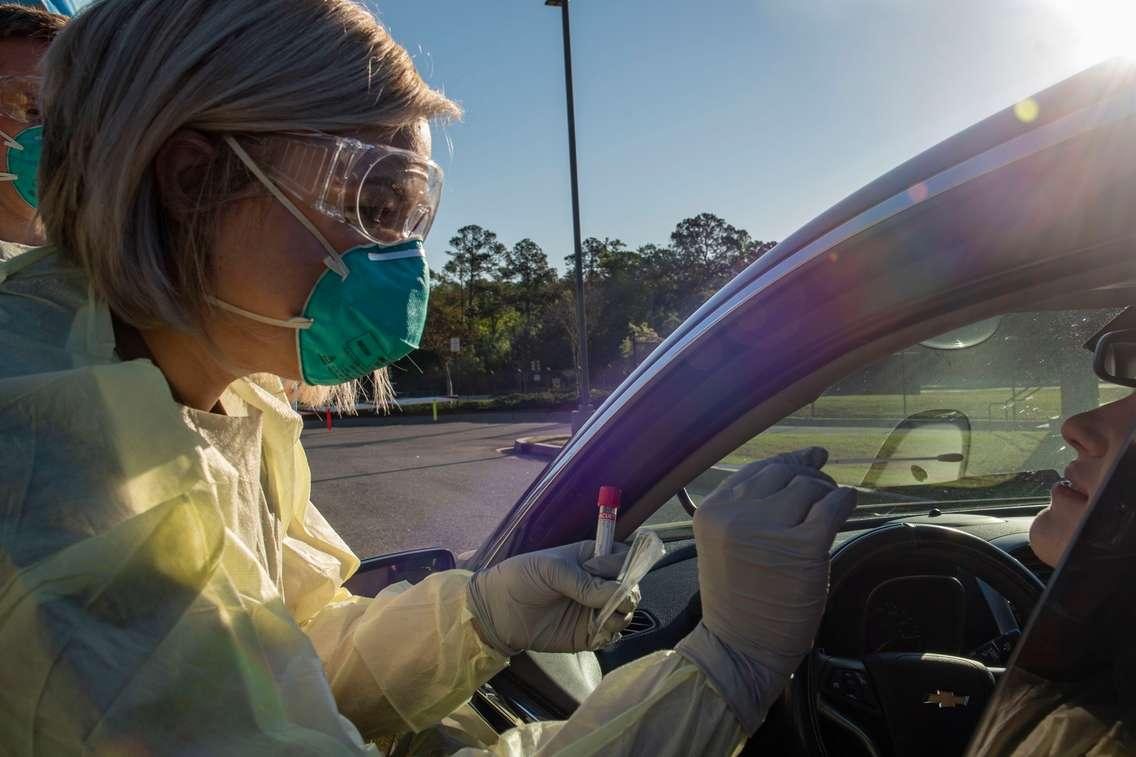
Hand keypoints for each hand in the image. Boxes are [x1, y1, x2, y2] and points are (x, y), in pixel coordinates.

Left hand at [467, 540, 638, 655]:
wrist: (496, 610)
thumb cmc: (521, 577)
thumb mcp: (552, 570)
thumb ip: (585, 582)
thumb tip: (618, 593)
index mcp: (592, 559)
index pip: (624, 559)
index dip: (629, 566)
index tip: (621, 577)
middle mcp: (597, 584)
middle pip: (630, 588)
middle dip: (629, 594)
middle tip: (616, 601)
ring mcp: (593, 609)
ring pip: (625, 612)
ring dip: (622, 615)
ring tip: (603, 617)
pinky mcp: (587, 634)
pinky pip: (611, 635)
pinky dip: (611, 633)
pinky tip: (597, 630)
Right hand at [677, 448, 855, 732]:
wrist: (742, 646)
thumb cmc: (738, 598)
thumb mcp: (726, 543)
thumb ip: (751, 507)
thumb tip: (803, 461)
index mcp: (712, 511)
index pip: (756, 470)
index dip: (788, 462)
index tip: (810, 460)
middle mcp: (735, 514)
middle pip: (783, 473)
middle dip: (808, 478)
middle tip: (823, 492)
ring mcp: (769, 528)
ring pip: (808, 487)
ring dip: (826, 492)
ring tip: (831, 507)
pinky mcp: (802, 547)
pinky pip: (832, 506)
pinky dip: (844, 501)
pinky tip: (847, 505)